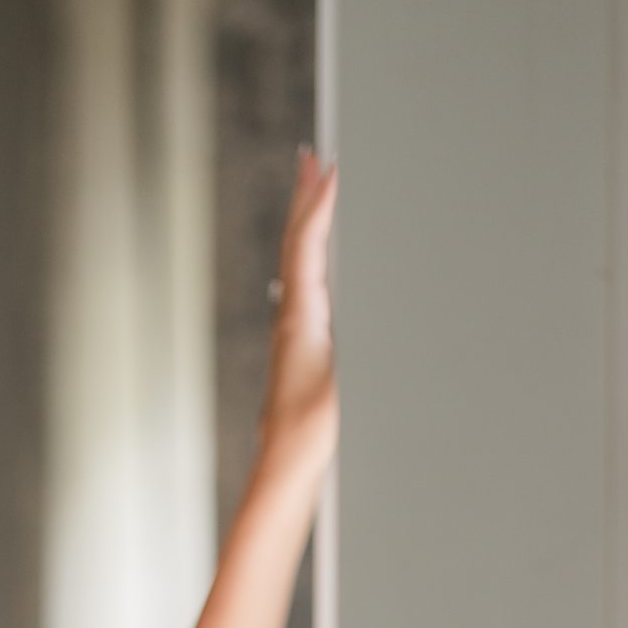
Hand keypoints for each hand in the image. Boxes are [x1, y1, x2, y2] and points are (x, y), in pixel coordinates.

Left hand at [256, 150, 339, 492]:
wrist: (286, 471)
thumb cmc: (310, 434)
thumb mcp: (338, 380)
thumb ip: (341, 339)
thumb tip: (341, 302)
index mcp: (301, 318)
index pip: (307, 246)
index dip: (318, 204)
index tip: (328, 165)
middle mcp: (292, 320)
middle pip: (296, 246)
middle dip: (304, 200)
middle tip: (307, 157)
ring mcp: (294, 336)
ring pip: (298, 266)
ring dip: (307, 226)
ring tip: (312, 196)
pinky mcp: (300, 353)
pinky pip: (305, 289)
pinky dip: (312, 261)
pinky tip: (317, 266)